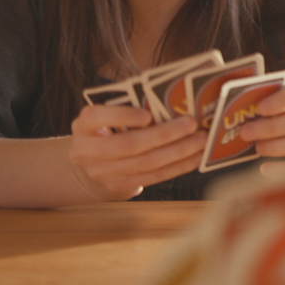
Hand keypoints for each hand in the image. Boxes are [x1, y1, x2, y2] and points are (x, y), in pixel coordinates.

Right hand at [68, 105, 208, 200]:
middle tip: (191, 123)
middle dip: (164, 134)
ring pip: (146, 164)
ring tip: (200, 140)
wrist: (91, 165)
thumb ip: (127, 106)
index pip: (96, 118)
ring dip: (178, 152)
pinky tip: (195, 157)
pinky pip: (154, 177)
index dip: (122, 116)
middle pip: (129, 145)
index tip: (147, 114)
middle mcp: (88, 151)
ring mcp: (104, 174)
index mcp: (83, 126)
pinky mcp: (121, 187)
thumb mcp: (105, 115)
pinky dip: (178, 166)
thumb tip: (170, 97)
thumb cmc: (106, 130)